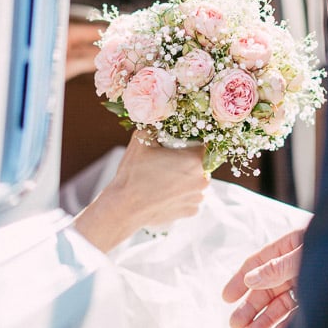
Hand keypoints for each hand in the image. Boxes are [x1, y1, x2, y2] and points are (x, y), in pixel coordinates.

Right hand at [74, 130, 208, 252]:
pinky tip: (164, 192)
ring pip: (196, 181)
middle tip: (166, 161)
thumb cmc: (133, 174)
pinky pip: (191, 197)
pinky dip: (181, 194)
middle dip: (186, 160)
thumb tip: (159, 117)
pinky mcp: (191, 211)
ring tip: (162, 179)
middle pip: (201, 163)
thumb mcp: (140, 141)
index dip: (191, 142)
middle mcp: (203, 180)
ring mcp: (198, 198)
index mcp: (195, 160)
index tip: (177, 144)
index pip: (204, 144)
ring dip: (184, 178)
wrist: (124, 208)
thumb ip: (154, 126)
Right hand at [222, 227, 304, 327]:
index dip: (240, 281)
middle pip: (265, 288)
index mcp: (290, 247)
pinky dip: (287, 326)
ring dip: (264, 321)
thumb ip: (277, 267)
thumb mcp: (303, 255)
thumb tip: (249, 279)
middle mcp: (296, 267)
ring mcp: (308, 285)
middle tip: (235, 325)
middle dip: (249, 308)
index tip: (226, 298)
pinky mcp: (320, 302)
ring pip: (280, 304)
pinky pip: (300, 315)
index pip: (257, 263)